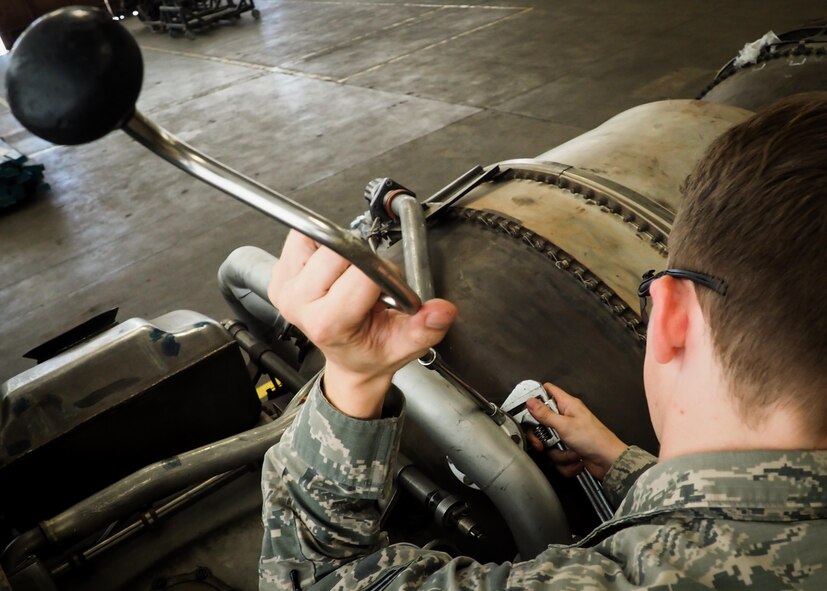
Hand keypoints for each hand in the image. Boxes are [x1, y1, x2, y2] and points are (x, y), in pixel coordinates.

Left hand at [267, 231, 457, 418]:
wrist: (348, 361)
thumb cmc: (372, 350)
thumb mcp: (405, 345)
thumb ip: (426, 327)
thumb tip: (443, 310)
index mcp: (329, 323)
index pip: (361, 273)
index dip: (383, 273)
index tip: (387, 288)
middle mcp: (299, 305)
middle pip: (337, 250)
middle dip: (362, 260)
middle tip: (367, 284)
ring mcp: (285, 289)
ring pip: (319, 239)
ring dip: (340, 252)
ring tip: (347, 278)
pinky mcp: (279, 275)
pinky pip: (302, 237)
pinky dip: (322, 246)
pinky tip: (332, 270)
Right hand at [525, 383, 627, 479]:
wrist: (610, 462)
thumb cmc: (594, 439)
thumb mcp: (565, 425)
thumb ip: (545, 414)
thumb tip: (531, 401)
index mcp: (568, 405)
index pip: (548, 391)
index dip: (535, 396)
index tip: (525, 407)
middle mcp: (567, 418)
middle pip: (543, 422)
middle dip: (542, 437)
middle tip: (542, 442)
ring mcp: (569, 434)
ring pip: (549, 443)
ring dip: (558, 453)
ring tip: (571, 452)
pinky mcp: (570, 449)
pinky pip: (558, 456)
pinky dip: (566, 462)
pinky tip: (576, 460)